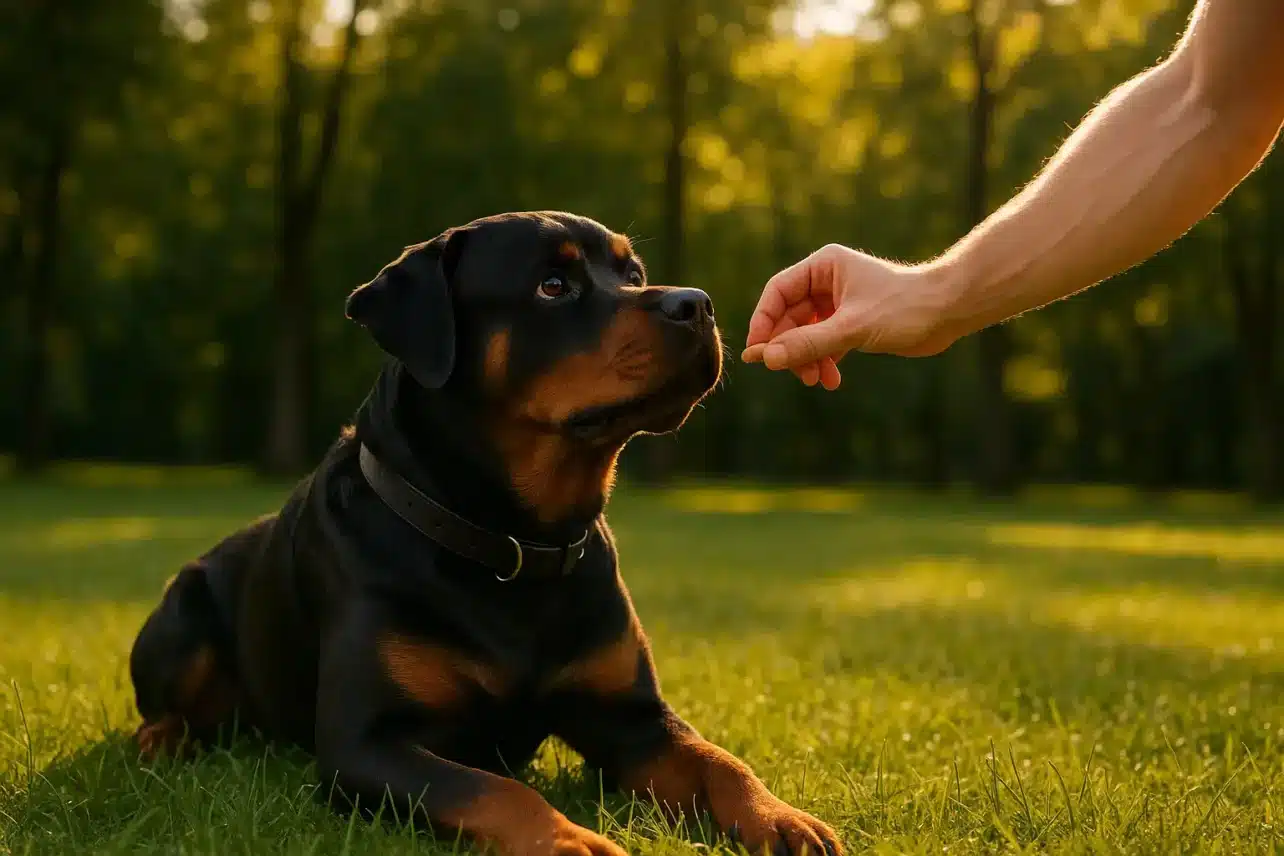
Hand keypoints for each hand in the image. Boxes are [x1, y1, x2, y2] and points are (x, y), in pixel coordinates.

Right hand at [741, 244, 957, 388]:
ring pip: (805, 333)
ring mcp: (839, 303)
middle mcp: (827, 281)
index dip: (764, 322)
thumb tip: (767, 359)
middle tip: (791, 373)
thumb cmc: (905, 307)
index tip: (758, 352)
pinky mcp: (851, 322)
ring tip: (814, 380)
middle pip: (789, 317)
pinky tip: (831, 380)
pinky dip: (824, 361)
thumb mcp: (851, 328)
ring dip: (807, 358)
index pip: (778, 292)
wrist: (949, 312)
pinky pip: (824, 343)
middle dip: (789, 347)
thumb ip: (808, 343)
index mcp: (823, 266)